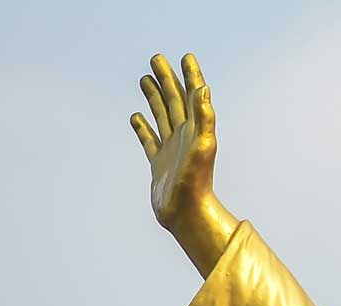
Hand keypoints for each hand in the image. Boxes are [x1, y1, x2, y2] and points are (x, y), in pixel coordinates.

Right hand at [129, 53, 217, 232]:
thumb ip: (205, 116)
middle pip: (175, 101)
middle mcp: (185, 137)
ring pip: (161, 116)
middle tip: (156, 58)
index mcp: (196, 129)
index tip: (186, 57)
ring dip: (154, 97)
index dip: (191, 76)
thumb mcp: (203, 145)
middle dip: (167, 79)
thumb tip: (203, 88)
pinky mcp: (159, 164)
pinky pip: (149, 140)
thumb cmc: (196, 181)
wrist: (187, 213)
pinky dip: (143, 127)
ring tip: (145, 79)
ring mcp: (171, 149)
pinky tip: (136, 117)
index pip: (194, 96)